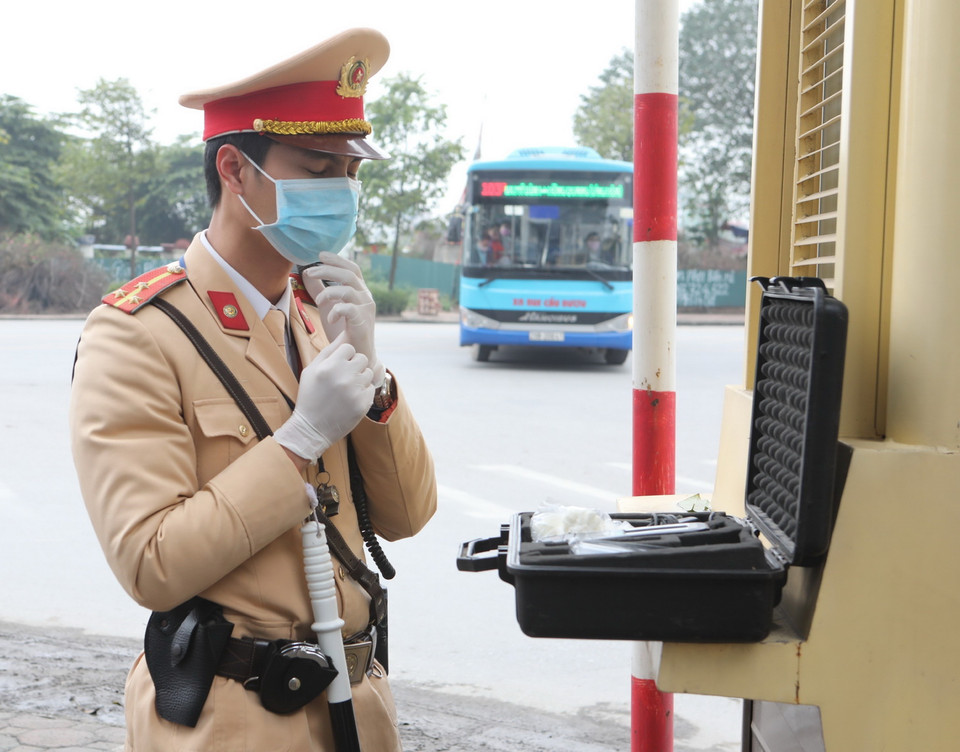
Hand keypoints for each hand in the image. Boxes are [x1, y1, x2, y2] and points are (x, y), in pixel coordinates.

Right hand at [273, 332, 374, 460]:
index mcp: (329, 365)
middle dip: (354, 366)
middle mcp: (343, 376)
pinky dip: (363, 393)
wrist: (311, 428)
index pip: (349, 348)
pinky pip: (371, 389)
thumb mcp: (311, 370)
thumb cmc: (310, 396)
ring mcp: (354, 391)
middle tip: (343, 378)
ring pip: (368, 373)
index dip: (344, 357)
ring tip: (346, 389)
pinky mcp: (363, 404)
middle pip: (362, 358)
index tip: (337, 367)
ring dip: (360, 379)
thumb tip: (345, 332)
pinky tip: (350, 400)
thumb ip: (329, 350)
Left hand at [302, 253, 385, 387]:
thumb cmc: (343, 331)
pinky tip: (330, 318)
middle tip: (310, 271)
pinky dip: (336, 310)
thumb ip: (320, 290)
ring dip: (329, 292)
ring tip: (319, 300)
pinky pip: (349, 309)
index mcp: (359, 291)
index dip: (338, 259)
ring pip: (348, 290)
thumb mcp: (329, 306)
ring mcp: (366, 310)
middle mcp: (366, 297)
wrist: (357, 355)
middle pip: (349, 275)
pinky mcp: (362, 323)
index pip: (352, 268)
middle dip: (328, 270)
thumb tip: (307, 273)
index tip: (320, 254)